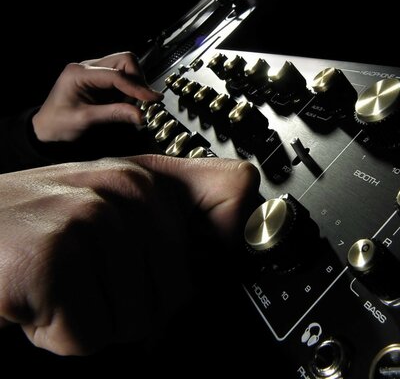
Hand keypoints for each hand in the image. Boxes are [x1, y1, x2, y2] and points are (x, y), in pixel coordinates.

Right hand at [0, 156, 258, 354]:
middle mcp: (124, 188)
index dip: (226, 240)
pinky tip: (37, 301)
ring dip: (93, 321)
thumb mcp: (115, 206)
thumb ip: (183, 206)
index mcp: (148, 176)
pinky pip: (88, 337)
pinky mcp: (51, 260)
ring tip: (61, 287)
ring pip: (135, 322)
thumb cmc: (40, 226)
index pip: (237, 192)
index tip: (195, 261)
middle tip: (88, 280)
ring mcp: (88, 219)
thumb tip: (247, 209)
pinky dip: (58, 336)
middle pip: (179, 293)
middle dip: (132, 305)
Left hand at [32, 52, 162, 141]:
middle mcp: (88, 67)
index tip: (153, 99)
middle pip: (125, 61)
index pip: (117, 75)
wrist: (46, 129)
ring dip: (135, 86)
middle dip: (137, 80)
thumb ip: (114, 115)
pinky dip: (130, 91)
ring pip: (127, 67)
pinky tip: (124, 105)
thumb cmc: (59, 125)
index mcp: (79, 73)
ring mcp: (95, 72)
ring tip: (129, 106)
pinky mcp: (101, 80)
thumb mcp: (85, 120)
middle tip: (140, 102)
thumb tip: (140, 115)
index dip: (137, 88)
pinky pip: (124, 78)